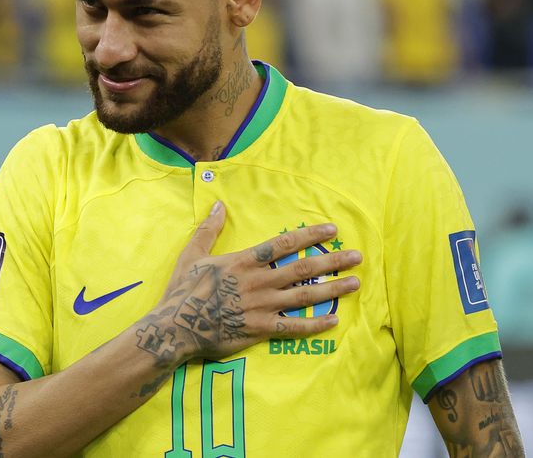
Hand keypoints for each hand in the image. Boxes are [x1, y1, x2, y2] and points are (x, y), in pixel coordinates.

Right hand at [134, 201, 361, 364]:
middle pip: (303, 268)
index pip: (284, 243)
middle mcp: (258, 281)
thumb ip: (209, 229)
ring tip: (355, 283)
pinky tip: (333, 321)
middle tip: (357, 256)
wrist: (175, 327)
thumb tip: (219, 204)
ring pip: (304, 296)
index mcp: (244, 261)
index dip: (311, 235)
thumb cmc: (182, 290)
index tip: (332, 230)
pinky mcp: (260, 330)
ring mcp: (261, 306)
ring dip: (332, 289)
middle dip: (333, 260)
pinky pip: (292, 328)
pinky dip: (314, 325)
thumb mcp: (192, 254)